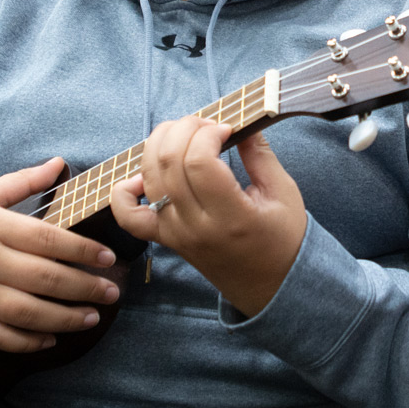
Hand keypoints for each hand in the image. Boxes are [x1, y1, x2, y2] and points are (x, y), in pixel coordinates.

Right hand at [0, 157, 121, 352]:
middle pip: (45, 279)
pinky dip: (27, 342)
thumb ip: (20, 183)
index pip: (48, 239)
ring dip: (65, 319)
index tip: (107, 257)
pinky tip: (50, 338)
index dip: (83, 251)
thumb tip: (59, 164)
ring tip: (92, 316)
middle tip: (113, 290)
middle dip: (85, 288)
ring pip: (27, 314)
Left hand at [110, 116, 306, 316]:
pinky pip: (128, 216)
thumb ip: (260, 154)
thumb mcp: (283, 193)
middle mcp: (196, 228)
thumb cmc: (284, 239)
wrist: (273, 287)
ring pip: (148, 178)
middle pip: (168, 163)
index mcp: (232, 218)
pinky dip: (124, 191)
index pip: (199, 162)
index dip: (208, 133)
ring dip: (159, 145)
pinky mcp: (165, 239)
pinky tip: (143, 175)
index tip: (226, 128)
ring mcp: (175, 235)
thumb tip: (241, 120)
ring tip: (184, 137)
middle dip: (183, 129)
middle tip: (205, 126)